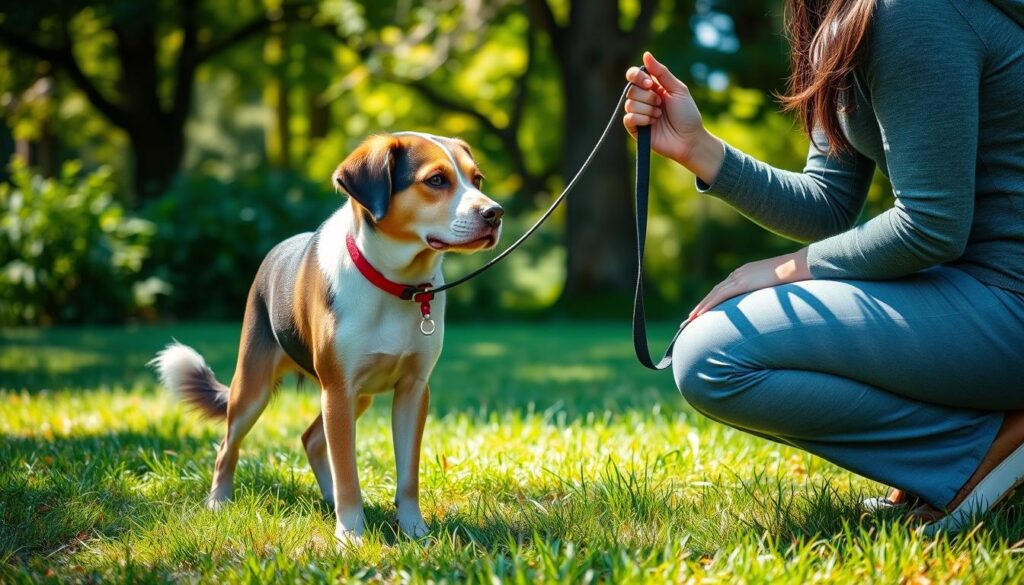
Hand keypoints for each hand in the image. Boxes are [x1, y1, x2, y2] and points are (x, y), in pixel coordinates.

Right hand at [624, 52, 724, 184]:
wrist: (689, 139)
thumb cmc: (687, 114)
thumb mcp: (677, 89)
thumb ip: (661, 72)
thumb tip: (646, 54)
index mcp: (652, 87)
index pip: (633, 76)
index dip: (637, 77)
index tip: (650, 83)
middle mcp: (643, 99)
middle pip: (631, 89)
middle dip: (648, 97)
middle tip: (661, 104)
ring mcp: (638, 114)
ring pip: (629, 104)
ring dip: (648, 109)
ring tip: (659, 115)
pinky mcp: (635, 129)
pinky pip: (628, 118)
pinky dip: (642, 119)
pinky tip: (653, 123)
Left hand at [690, 248, 811, 319]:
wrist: (797, 265)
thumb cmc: (793, 277)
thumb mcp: (776, 286)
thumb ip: (768, 293)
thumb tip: (770, 306)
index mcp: (745, 273)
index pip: (723, 289)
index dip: (712, 300)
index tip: (703, 311)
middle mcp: (738, 274)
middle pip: (714, 292)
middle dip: (701, 306)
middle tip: (689, 319)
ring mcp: (739, 278)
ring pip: (713, 295)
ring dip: (700, 308)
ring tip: (690, 320)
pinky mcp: (742, 283)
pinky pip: (720, 296)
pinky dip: (709, 306)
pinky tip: (700, 315)